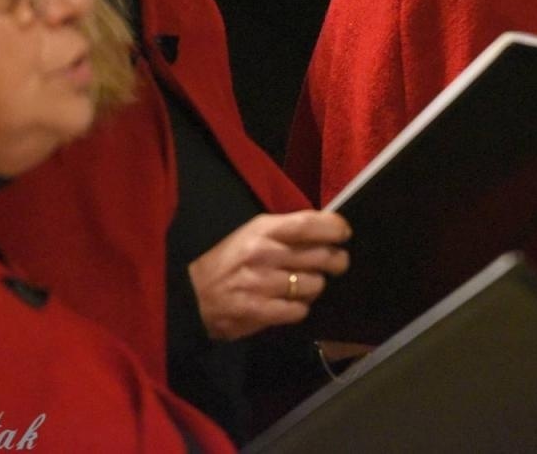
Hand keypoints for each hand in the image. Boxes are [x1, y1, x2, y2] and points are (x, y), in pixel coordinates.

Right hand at [188, 209, 350, 340]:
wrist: (191, 296)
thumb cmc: (229, 260)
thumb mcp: (252, 234)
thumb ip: (286, 231)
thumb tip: (327, 230)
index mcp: (263, 229)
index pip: (308, 224)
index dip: (334, 228)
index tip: (344, 234)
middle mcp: (264, 253)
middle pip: (320, 256)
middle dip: (336, 261)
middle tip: (336, 263)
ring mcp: (261, 283)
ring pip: (314, 285)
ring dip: (315, 286)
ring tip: (303, 285)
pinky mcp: (258, 311)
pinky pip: (298, 310)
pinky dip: (299, 308)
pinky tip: (290, 304)